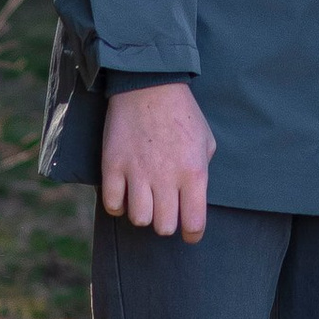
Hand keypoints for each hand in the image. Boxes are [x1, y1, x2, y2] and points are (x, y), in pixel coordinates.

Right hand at [101, 80, 215, 239]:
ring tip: (144, 200)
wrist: (148, 85)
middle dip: (166, 222)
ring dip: (142, 214)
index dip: (193, 233)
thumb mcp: (205, 141)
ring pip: (139, 220)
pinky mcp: (113, 166)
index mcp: (194, 173)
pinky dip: (118, 205)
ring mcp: (137, 173)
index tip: (189, 231)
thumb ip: (202, 172)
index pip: (194, 223)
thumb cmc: (182, 113)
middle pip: (164, 227)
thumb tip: (194, 198)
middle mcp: (166, 178)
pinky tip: (124, 194)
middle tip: (165, 209)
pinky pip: (112, 205)